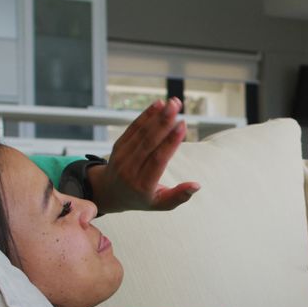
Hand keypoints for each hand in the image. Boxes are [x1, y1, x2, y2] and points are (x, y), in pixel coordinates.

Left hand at [89, 97, 200, 214]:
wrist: (110, 192)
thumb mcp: (160, 204)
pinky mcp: (118, 145)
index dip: (170, 142)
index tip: (182, 125)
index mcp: (142, 185)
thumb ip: (179, 196)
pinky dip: (145, 116)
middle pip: (148, 142)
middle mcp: (129, 170)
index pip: (158, 160)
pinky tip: (158, 104)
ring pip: (141, 132)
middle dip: (164, 122)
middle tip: (176, 105)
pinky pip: (133, 128)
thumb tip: (197, 185)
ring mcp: (121, 156)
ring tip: (172, 102)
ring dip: (157, 115)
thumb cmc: (141, 198)